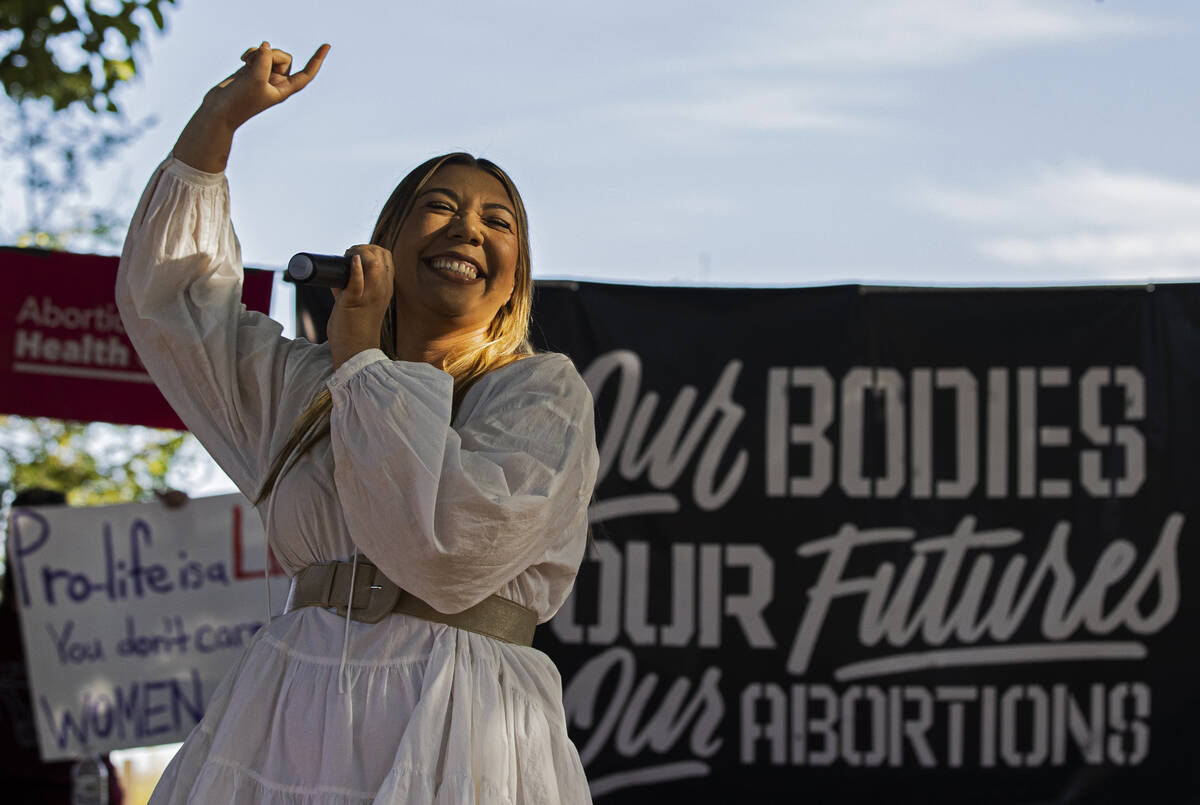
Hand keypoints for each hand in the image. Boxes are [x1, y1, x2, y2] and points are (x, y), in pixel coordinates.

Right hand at [172, 42, 328, 172]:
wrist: (219, 111)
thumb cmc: (239, 102)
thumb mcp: (255, 80)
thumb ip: (264, 61)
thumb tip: (266, 46)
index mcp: (284, 90)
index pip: (306, 74)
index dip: (317, 60)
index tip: (327, 46)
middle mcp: (277, 82)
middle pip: (285, 58)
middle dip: (272, 54)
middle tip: (257, 61)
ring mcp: (264, 75)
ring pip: (270, 53)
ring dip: (259, 53)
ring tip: (247, 62)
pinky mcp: (252, 70)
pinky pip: (258, 53)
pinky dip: (251, 53)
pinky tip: (242, 60)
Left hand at [328, 245, 394, 368]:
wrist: (355, 352)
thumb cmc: (356, 329)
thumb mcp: (358, 303)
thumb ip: (348, 288)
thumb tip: (335, 276)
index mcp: (385, 289)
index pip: (386, 257)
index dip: (371, 250)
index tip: (355, 255)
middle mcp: (381, 290)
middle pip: (381, 254)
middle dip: (363, 248)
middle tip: (348, 256)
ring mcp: (369, 296)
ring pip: (373, 263)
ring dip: (358, 253)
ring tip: (347, 259)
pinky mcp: (354, 303)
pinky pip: (358, 281)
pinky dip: (355, 268)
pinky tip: (351, 261)